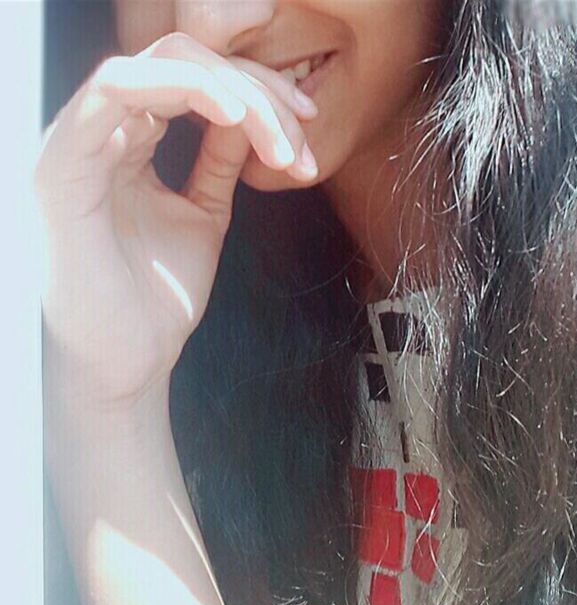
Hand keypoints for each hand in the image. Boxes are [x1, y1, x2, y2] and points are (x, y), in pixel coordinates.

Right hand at [35, 32, 318, 408]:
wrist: (129, 363)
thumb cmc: (157, 299)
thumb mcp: (202, 215)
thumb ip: (218, 160)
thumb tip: (249, 113)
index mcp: (123, 143)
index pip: (189, 81)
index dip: (255, 90)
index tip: (307, 122)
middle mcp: (96, 133)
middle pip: (180, 63)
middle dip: (256, 87)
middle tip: (302, 128)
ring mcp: (75, 144)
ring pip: (158, 66)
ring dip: (233, 90)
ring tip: (279, 137)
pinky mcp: (62, 164)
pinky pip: (115, 89)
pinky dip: (181, 89)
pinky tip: (235, 117)